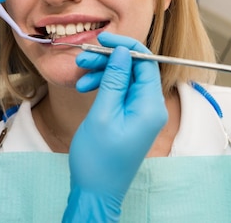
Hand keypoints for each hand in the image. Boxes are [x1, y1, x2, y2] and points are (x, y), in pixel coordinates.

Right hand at [63, 32, 167, 221]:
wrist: (96, 191)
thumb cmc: (99, 160)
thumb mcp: (103, 114)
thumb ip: (114, 80)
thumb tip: (122, 51)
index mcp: (150, 107)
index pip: (146, 62)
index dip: (125, 46)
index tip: (103, 39)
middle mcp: (150, 108)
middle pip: (134, 68)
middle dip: (109, 59)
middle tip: (83, 57)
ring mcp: (140, 113)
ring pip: (124, 79)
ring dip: (102, 72)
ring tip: (80, 75)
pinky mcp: (129, 117)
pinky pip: (119, 92)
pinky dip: (103, 85)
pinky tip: (85, 87)